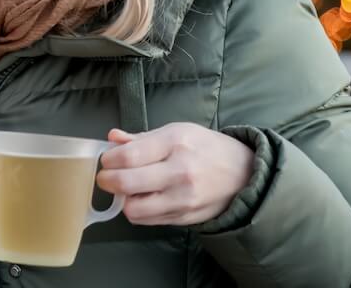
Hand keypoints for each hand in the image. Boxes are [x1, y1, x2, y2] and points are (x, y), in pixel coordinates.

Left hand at [95, 123, 254, 225]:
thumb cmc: (205, 147)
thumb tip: (111, 139)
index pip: (129, 156)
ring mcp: (182, 199)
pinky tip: (142, 198)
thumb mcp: (176, 131)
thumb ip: (141, 138)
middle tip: (106, 176)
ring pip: (134, 209)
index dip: (109, 159)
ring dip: (123, 200)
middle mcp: (179, 173)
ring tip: (127, 189)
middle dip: (107, 181)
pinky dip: (138, 210)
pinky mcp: (184, 218)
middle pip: (127, 184)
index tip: (106, 159)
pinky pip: (147, 220)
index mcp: (175, 143)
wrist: (243, 175)